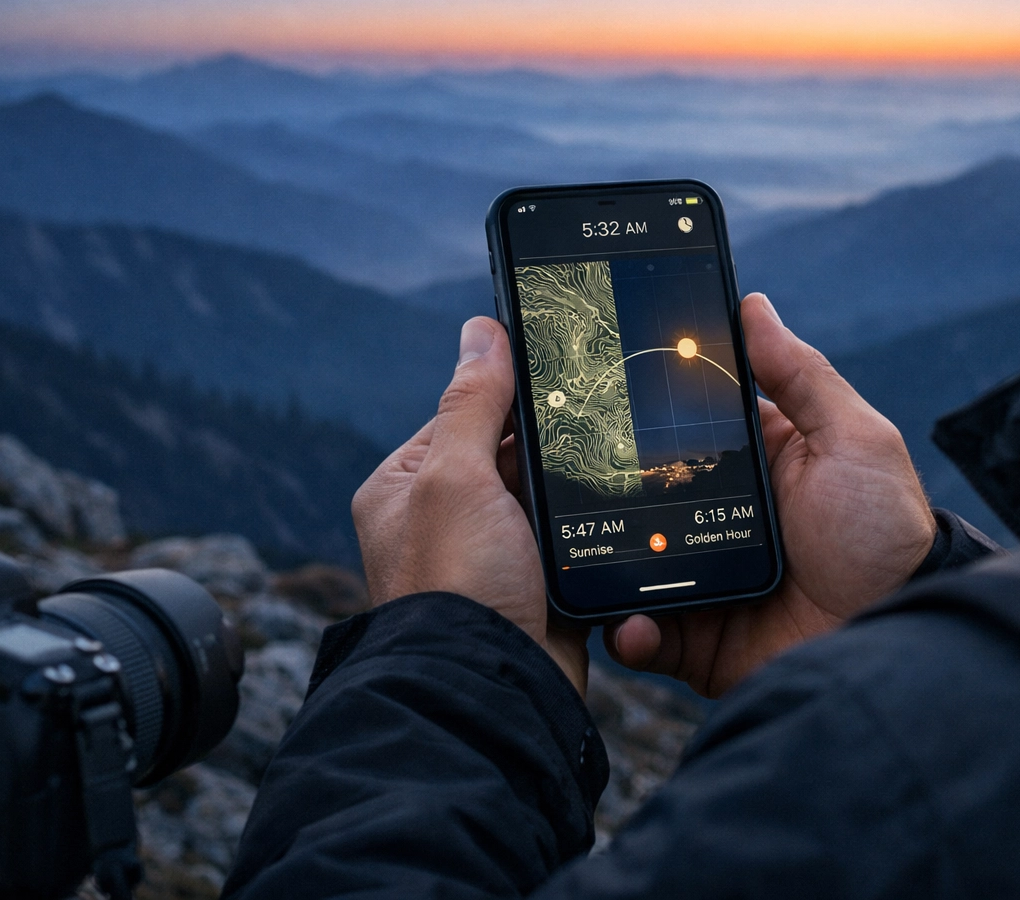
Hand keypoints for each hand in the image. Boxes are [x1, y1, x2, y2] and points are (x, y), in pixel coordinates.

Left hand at [351, 317, 588, 692]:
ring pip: (544, 499)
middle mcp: (440, 523)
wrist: (493, 690)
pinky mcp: (533, 590)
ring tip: (608, 471)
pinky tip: (615, 517)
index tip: (561, 374)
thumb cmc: (456, 587)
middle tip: (598, 421)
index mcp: (403, 489)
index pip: (462, 417)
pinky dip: (589, 532)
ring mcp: (488, 558)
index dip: (509, 396)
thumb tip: (480, 329)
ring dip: (572, 491)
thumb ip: (472, 403)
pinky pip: (568, 542)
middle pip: (508, 455)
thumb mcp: (455, 478)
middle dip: (547, 448)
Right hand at [605, 293, 933, 696]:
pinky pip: (643, 633)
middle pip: (639, 494)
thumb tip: (754, 305)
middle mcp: (716, 516)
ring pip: (627, 563)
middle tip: (558, 475)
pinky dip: (629, 631)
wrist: (896, 636)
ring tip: (576, 554)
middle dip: (600, 487)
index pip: (682, 425)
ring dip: (597, 559)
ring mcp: (700, 577)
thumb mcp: (854, 440)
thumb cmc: (884, 533)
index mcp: (751, 463)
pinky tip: (631, 622)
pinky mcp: (695, 638)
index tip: (594, 385)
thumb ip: (803, 376)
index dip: (641, 407)